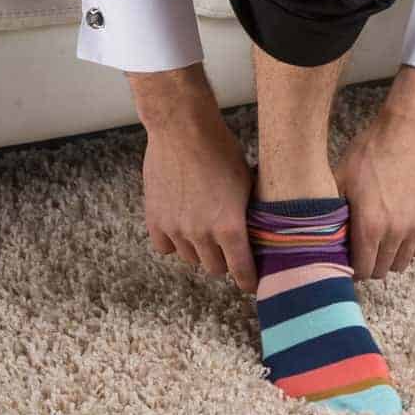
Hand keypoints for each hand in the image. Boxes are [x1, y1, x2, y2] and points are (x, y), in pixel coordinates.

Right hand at [129, 65, 256, 291]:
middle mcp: (201, 234)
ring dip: (200, 251)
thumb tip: (259, 234)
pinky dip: (174, 243)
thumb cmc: (223, 151)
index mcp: (230, 227)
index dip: (248, 280)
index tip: (251, 284)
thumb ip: (249, 216)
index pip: (241, 270)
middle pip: (215, 268)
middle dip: (225, 261)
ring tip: (207, 233)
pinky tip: (183, 229)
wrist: (184, 131)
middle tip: (230, 249)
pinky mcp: (155, 220)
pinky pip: (165, 248)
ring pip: (190, 258)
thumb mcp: (248, 184)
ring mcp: (175, 229)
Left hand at [335, 67, 414, 279]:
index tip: (347, 257)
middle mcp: (396, 233)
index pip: (361, 270)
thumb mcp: (341, 177)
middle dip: (369, 264)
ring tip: (380, 241)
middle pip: (382, 270)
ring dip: (389, 257)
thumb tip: (324, 235)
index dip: (351, 267)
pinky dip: (409, 247)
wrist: (412, 131)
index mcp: (369, 226)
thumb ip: (334, 213)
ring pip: (403, 263)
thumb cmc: (372, 151)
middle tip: (361, 249)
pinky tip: (399, 232)